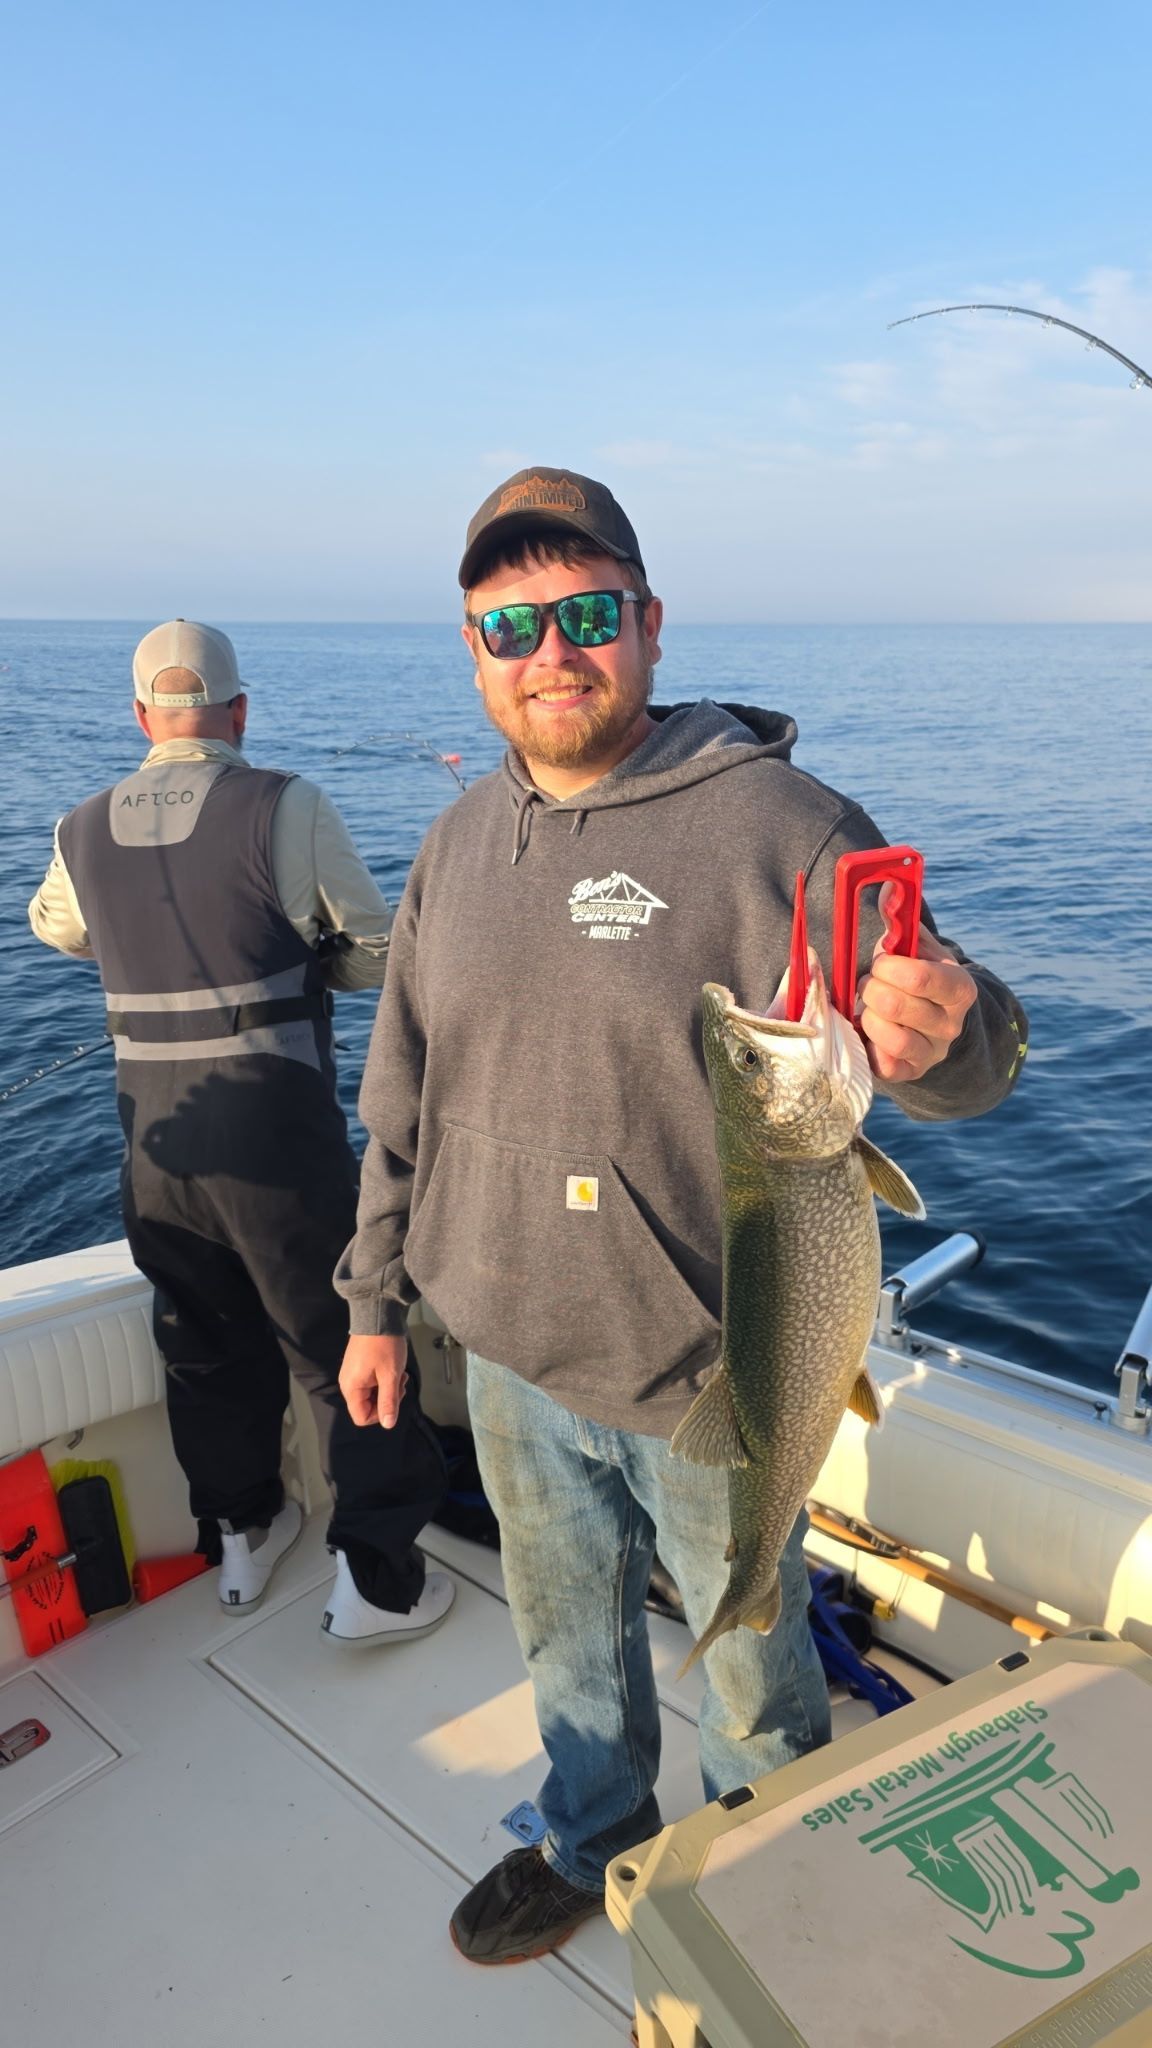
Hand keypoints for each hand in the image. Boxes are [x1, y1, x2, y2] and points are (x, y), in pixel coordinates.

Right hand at [338, 1334, 409, 1428]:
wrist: (378, 1314)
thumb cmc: (384, 1346)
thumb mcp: (390, 1375)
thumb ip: (388, 1401)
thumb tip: (388, 1425)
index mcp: (351, 1388)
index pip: (361, 1417)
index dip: (380, 1415)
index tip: (394, 1399)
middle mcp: (348, 1383)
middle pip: (367, 1406)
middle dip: (387, 1399)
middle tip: (400, 1383)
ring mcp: (352, 1374)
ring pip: (371, 1394)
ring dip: (388, 1389)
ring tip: (399, 1374)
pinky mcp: (359, 1366)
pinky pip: (371, 1382)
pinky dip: (384, 1380)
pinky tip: (393, 1369)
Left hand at [857, 886, 977, 1084]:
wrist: (930, 1025)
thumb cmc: (916, 977)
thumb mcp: (915, 948)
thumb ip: (901, 919)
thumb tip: (889, 887)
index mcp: (959, 988)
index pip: (922, 977)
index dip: (889, 967)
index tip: (879, 962)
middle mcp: (951, 1024)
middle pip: (898, 1005)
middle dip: (872, 989)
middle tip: (869, 985)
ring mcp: (932, 1052)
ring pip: (891, 1035)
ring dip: (868, 1016)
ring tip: (868, 1008)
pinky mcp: (909, 1073)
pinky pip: (882, 1062)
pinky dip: (867, 1042)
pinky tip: (867, 1030)